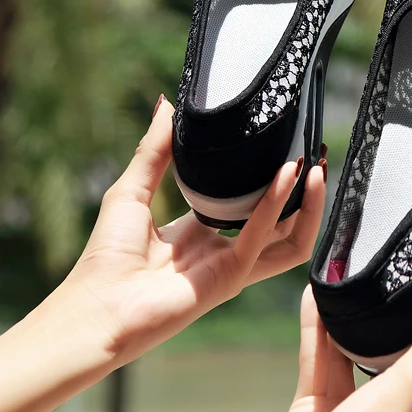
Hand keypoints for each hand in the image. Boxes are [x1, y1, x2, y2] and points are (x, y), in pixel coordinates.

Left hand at [59, 95, 325, 364]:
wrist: (95, 308)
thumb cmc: (106, 256)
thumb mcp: (132, 188)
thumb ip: (154, 149)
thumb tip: (167, 103)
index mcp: (203, 231)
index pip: (253, 204)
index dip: (274, 178)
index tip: (288, 146)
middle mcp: (225, 249)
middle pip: (284, 222)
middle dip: (305, 191)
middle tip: (315, 154)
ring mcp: (234, 266)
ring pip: (291, 237)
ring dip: (308, 203)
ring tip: (316, 166)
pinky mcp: (232, 276)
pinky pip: (264, 235)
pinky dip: (278, 203)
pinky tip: (288, 174)